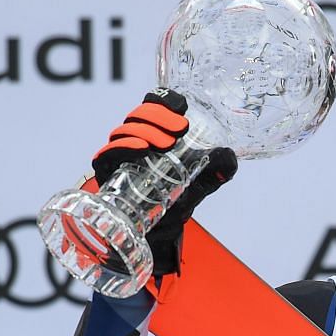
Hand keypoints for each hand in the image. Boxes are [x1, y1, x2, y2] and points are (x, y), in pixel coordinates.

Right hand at [87, 88, 237, 275]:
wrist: (158, 235)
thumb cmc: (173, 202)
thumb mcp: (199, 185)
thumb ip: (215, 172)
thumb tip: (229, 158)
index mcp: (153, 135)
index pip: (152, 106)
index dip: (164, 100)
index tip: (182, 106)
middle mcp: (132, 142)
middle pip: (138, 115)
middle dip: (159, 116)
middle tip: (181, 130)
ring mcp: (117, 157)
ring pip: (123, 131)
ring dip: (146, 131)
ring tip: (167, 144)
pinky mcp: (106, 174)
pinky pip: (106, 154)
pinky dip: (123, 148)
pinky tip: (141, 149)